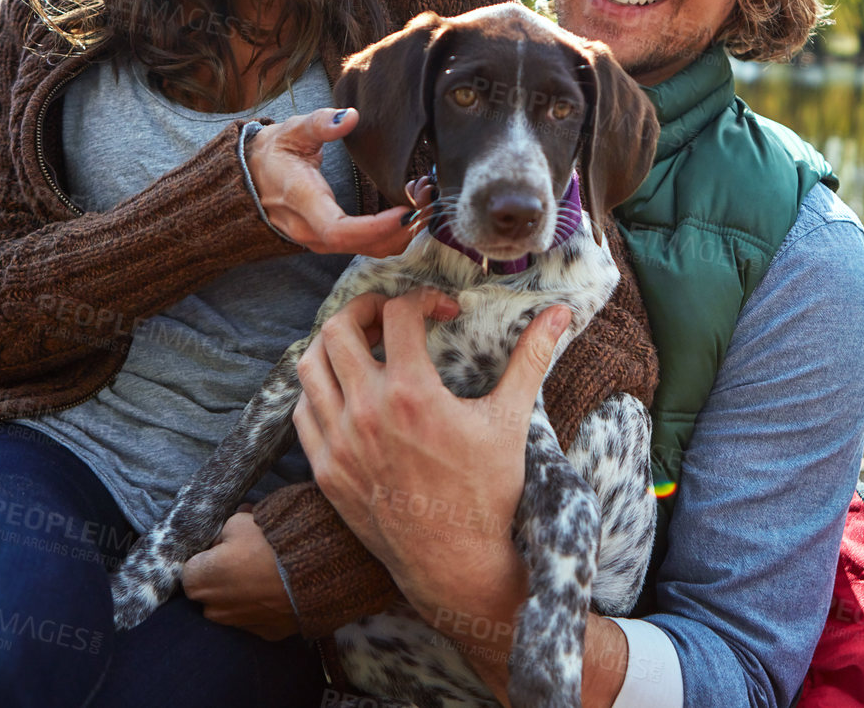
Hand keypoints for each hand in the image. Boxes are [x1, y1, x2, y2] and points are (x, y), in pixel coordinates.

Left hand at [180, 508, 300, 640]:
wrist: (315, 571)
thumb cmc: (269, 543)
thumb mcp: (240, 521)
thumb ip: (226, 531)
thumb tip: (226, 534)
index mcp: (198, 580)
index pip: (192, 567)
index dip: (209, 554)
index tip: (226, 545)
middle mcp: (212, 609)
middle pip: (210, 589)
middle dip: (222, 576)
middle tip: (247, 558)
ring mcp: (239, 625)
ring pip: (232, 606)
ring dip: (242, 593)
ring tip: (267, 574)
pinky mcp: (265, 633)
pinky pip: (258, 617)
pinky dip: (264, 606)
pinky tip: (280, 590)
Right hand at [247, 107, 416, 256]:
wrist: (249, 178)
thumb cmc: (273, 153)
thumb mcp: (292, 130)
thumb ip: (320, 123)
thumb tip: (350, 117)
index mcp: (302, 202)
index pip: (340, 231)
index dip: (377, 227)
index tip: (408, 209)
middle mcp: (311, 231)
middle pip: (364, 245)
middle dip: (403, 226)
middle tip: (428, 196)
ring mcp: (320, 241)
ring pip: (370, 250)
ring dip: (403, 230)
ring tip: (422, 198)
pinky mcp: (331, 242)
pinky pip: (368, 246)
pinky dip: (393, 232)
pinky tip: (407, 207)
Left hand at [292, 289, 570, 643]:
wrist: (457, 565)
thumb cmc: (488, 493)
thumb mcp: (511, 420)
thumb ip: (531, 358)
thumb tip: (560, 314)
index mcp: (411, 393)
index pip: (398, 313)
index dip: (424, 299)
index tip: (445, 311)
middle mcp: (366, 412)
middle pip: (338, 328)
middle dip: (365, 308)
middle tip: (390, 315)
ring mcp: (339, 443)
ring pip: (309, 367)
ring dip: (334, 345)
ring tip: (364, 346)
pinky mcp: (326, 471)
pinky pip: (303, 412)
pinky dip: (319, 391)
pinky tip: (348, 392)